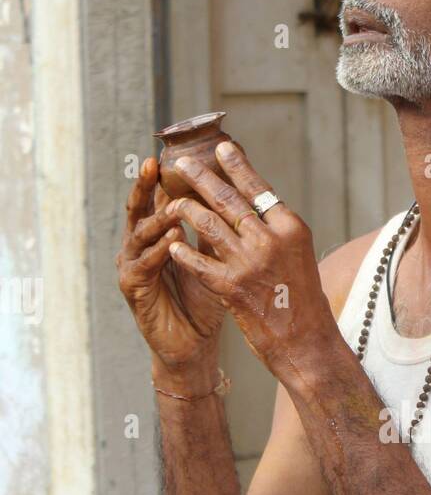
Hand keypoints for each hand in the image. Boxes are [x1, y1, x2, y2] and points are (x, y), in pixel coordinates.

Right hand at [116, 157, 226, 372]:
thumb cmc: (204, 300)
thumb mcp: (213, 258)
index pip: (156, 198)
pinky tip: (173, 239)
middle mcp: (139, 245)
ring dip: (158, 218)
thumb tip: (235, 194)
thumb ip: (214, 229)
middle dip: (144, 186)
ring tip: (176, 205)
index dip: (161, 177)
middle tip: (152, 165)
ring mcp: (132, 264)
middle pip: (138, 208)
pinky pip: (144, 264)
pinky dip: (159, 250)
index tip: (171, 152)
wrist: (193, 342)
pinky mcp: (132, 287)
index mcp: (156, 234)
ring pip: (141, 233)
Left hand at [162, 142, 337, 372]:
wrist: (306, 343)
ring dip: (186, 211)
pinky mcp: (231, 287)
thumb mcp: (298, 257)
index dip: (237, 167)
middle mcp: (271, 240)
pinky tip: (172, 244)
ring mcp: (249, 263)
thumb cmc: (304, 301)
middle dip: (202, 179)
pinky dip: (184, 252)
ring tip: (171, 203)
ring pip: (208, 225)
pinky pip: (199, 262)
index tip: (221, 148)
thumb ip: (276, 231)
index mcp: (291, 229)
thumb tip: (251, 207)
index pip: (258, 189)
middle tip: (183, 164)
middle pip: (229, 200)